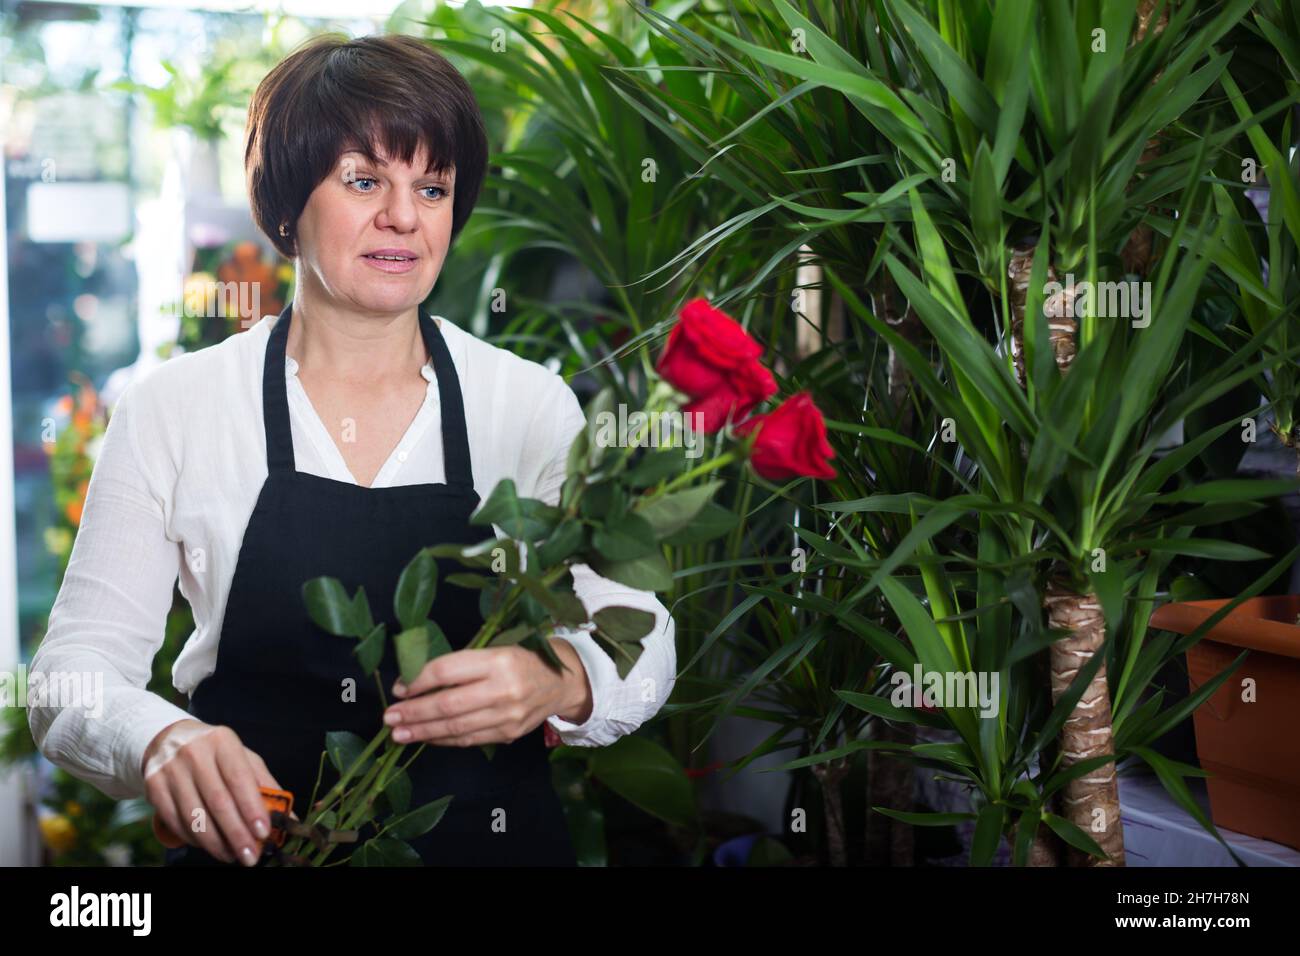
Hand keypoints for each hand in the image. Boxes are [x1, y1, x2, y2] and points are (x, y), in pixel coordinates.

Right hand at [142, 719, 282, 866]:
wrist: (168, 739)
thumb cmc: (216, 754)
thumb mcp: (243, 758)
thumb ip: (265, 784)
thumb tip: (289, 816)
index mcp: (222, 741)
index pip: (239, 778)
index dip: (251, 808)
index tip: (263, 832)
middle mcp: (194, 753)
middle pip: (217, 801)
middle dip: (236, 834)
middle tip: (249, 856)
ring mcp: (170, 770)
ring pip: (194, 816)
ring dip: (216, 843)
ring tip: (232, 855)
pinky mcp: (153, 787)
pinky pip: (176, 822)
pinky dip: (194, 839)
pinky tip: (210, 846)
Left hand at [382, 638, 592, 746]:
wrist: (560, 683)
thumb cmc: (520, 660)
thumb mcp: (494, 651)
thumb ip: (461, 666)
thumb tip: (416, 682)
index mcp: (497, 660)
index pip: (447, 671)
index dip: (418, 681)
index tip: (400, 688)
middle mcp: (503, 688)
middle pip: (448, 704)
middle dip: (414, 712)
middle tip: (389, 717)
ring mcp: (507, 715)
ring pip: (456, 727)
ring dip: (422, 731)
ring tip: (399, 733)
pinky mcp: (508, 734)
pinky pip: (468, 739)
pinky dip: (443, 739)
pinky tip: (425, 737)